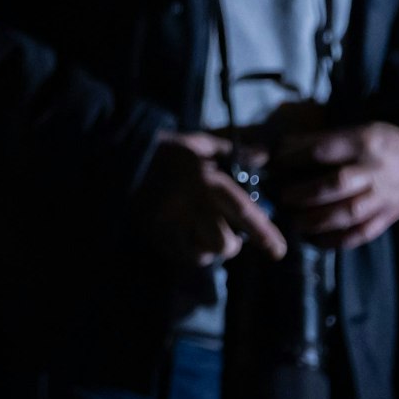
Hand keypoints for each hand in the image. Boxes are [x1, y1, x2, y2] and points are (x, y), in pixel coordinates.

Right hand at [143, 130, 286, 266]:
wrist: (119, 156)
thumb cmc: (164, 149)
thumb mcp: (198, 143)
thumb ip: (233, 151)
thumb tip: (263, 155)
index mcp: (205, 180)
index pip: (242, 211)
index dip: (264, 234)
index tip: (278, 251)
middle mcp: (190, 204)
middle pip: (223, 243)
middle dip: (231, 245)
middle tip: (229, 237)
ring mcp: (169, 221)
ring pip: (202, 254)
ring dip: (209, 250)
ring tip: (203, 237)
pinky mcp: (153, 231)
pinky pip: (180, 255)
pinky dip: (189, 253)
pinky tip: (186, 240)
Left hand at [274, 122, 398, 248]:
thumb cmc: (369, 143)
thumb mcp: (348, 130)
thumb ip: (315, 142)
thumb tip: (274, 153)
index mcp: (363, 142)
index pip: (325, 150)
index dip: (296, 158)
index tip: (275, 164)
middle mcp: (376, 170)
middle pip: (339, 183)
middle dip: (306, 193)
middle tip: (284, 198)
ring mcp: (386, 196)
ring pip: (351, 212)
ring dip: (318, 221)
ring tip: (295, 223)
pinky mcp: (390, 216)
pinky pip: (363, 233)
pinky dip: (337, 240)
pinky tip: (316, 240)